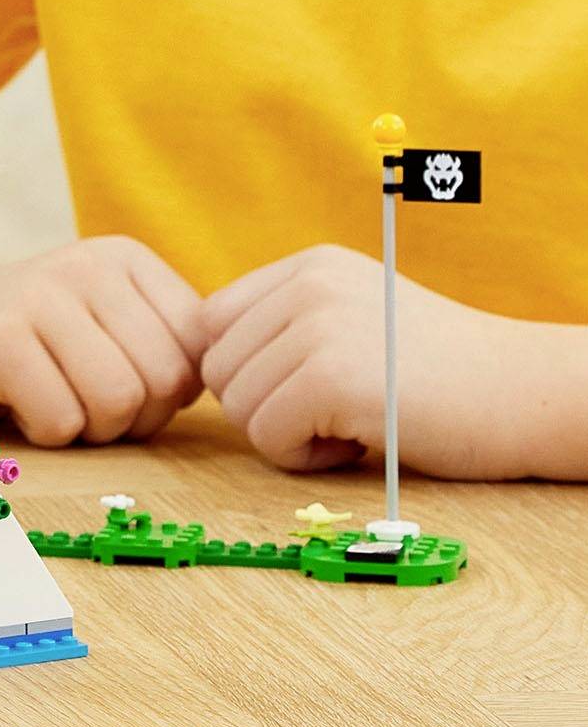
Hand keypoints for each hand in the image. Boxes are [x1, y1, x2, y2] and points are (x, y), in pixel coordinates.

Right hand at [0, 239, 208, 446]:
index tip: (117, 381)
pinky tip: (15, 402)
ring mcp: (41, 296)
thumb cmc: (28, 349)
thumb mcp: (105, 328)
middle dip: (131, 418)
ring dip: (88, 428)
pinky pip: (62, 419)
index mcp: (125, 260)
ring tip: (50, 400)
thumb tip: (240, 384)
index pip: (199, 350)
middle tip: (79, 400)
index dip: (168, 393)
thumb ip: (166, 345)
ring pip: (119, 403)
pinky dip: (44, 433)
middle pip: (164, 381)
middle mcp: (88, 265)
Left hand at [201, 245, 551, 477]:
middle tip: (331, 417)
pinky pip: (268, 437)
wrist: (527, 397)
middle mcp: (307, 285)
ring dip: (286, 436)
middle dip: (263, 407)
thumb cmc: (441, 375)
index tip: (300, 392)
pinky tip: (358, 446)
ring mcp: (319, 327)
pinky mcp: (334, 379)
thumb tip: (201, 356)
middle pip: (216, 366)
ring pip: (237, 405)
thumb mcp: (356, 318)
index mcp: (307, 266)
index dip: (245, 371)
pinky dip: (305, 460)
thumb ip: (285, 324)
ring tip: (349, 428)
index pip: (210, 322)